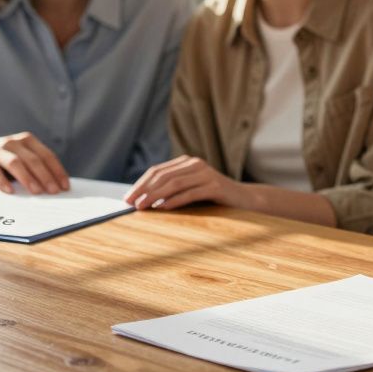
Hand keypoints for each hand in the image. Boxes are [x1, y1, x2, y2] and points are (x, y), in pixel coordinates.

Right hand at [0, 132, 69, 194]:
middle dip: (46, 176)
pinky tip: (10, 191)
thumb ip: (35, 164)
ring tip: (37, 192)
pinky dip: (3, 182)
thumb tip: (56, 185)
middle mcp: (13, 143)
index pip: (46, 155)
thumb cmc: (3, 156)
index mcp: (27, 140)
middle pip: (33, 160)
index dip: (57, 171)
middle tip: (54, 191)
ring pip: (15, 163)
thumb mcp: (21, 154)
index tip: (65, 186)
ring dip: (28, 178)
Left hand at [124, 156, 255, 210]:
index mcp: (187, 163)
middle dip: (144, 190)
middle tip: (130, 204)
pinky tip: (163, 208)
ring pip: (174, 183)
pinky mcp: (215, 186)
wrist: (245, 200)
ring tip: (143, 207)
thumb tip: (143, 201)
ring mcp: (206, 174)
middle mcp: (195, 164)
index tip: (127, 198)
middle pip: (163, 176)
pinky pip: (190, 193)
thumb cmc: (214, 198)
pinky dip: (175, 200)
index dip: (140, 184)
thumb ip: (172, 190)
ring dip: (155, 196)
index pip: (157, 171)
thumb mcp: (191, 190)